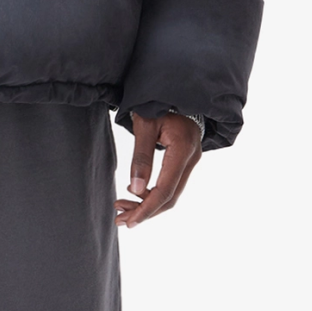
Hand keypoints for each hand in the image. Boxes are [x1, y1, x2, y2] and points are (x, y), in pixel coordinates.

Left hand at [115, 112, 202, 229]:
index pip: (165, 189)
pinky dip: (153, 193)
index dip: (147, 208)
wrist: (175, 89)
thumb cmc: (158, 103)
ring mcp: (191, 160)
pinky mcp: (185, 160)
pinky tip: (135, 191)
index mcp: (183, 149)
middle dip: (144, 211)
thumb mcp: (145, 125)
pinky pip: (171, 184)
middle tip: (120, 219)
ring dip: (147, 204)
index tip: (129, 221)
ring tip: (122, 208)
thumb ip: (141, 157)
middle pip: (170, 197)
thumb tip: (135, 189)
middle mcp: (191, 158)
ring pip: (171, 193)